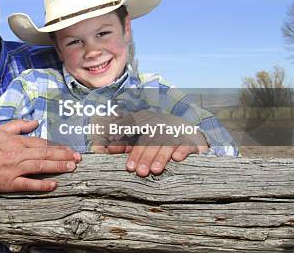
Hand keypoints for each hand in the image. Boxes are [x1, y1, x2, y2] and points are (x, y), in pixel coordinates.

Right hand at [0, 119, 81, 192]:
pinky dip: (41, 184)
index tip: (69, 149)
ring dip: (57, 167)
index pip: (41, 142)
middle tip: (78, 158)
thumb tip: (36, 122)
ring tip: (72, 167)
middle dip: (63, 156)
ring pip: (40, 167)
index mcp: (16, 141)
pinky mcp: (9, 183)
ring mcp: (14, 169)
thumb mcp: (0, 130)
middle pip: (44, 154)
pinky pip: (28, 184)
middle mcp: (17, 154)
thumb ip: (19, 125)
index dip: (57, 146)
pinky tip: (53, 184)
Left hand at [91, 110, 208, 175]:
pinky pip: (187, 143)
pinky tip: (177, 158)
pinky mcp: (191, 139)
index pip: (135, 134)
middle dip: (144, 156)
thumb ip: (122, 143)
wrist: (187, 132)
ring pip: (167, 143)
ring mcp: (176, 131)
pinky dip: (182, 150)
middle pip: (150, 140)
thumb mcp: (138, 138)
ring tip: (155, 170)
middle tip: (139, 171)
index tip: (126, 164)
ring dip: (161, 156)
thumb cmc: (156, 138)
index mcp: (145, 121)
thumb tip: (102, 149)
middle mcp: (160, 124)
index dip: (129, 147)